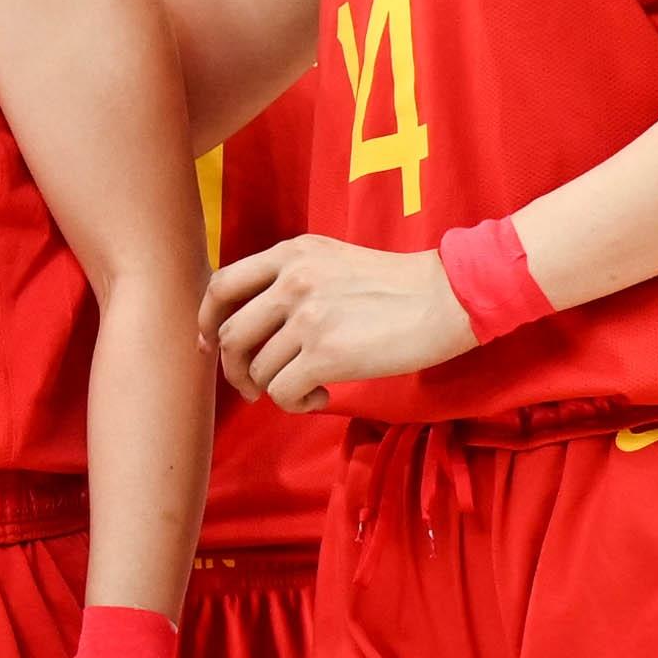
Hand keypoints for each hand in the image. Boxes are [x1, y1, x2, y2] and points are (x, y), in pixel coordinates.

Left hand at [202, 236, 477, 409]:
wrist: (449, 296)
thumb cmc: (397, 286)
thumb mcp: (333, 261)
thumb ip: (290, 279)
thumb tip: (250, 323)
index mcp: (290, 254)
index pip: (221, 285)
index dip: (208, 321)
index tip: (210, 343)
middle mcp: (291, 280)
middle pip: (230, 335)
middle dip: (234, 369)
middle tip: (251, 386)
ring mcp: (307, 316)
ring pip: (257, 369)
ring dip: (273, 390)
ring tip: (306, 388)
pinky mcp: (326, 353)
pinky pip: (282, 392)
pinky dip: (295, 404)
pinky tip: (321, 397)